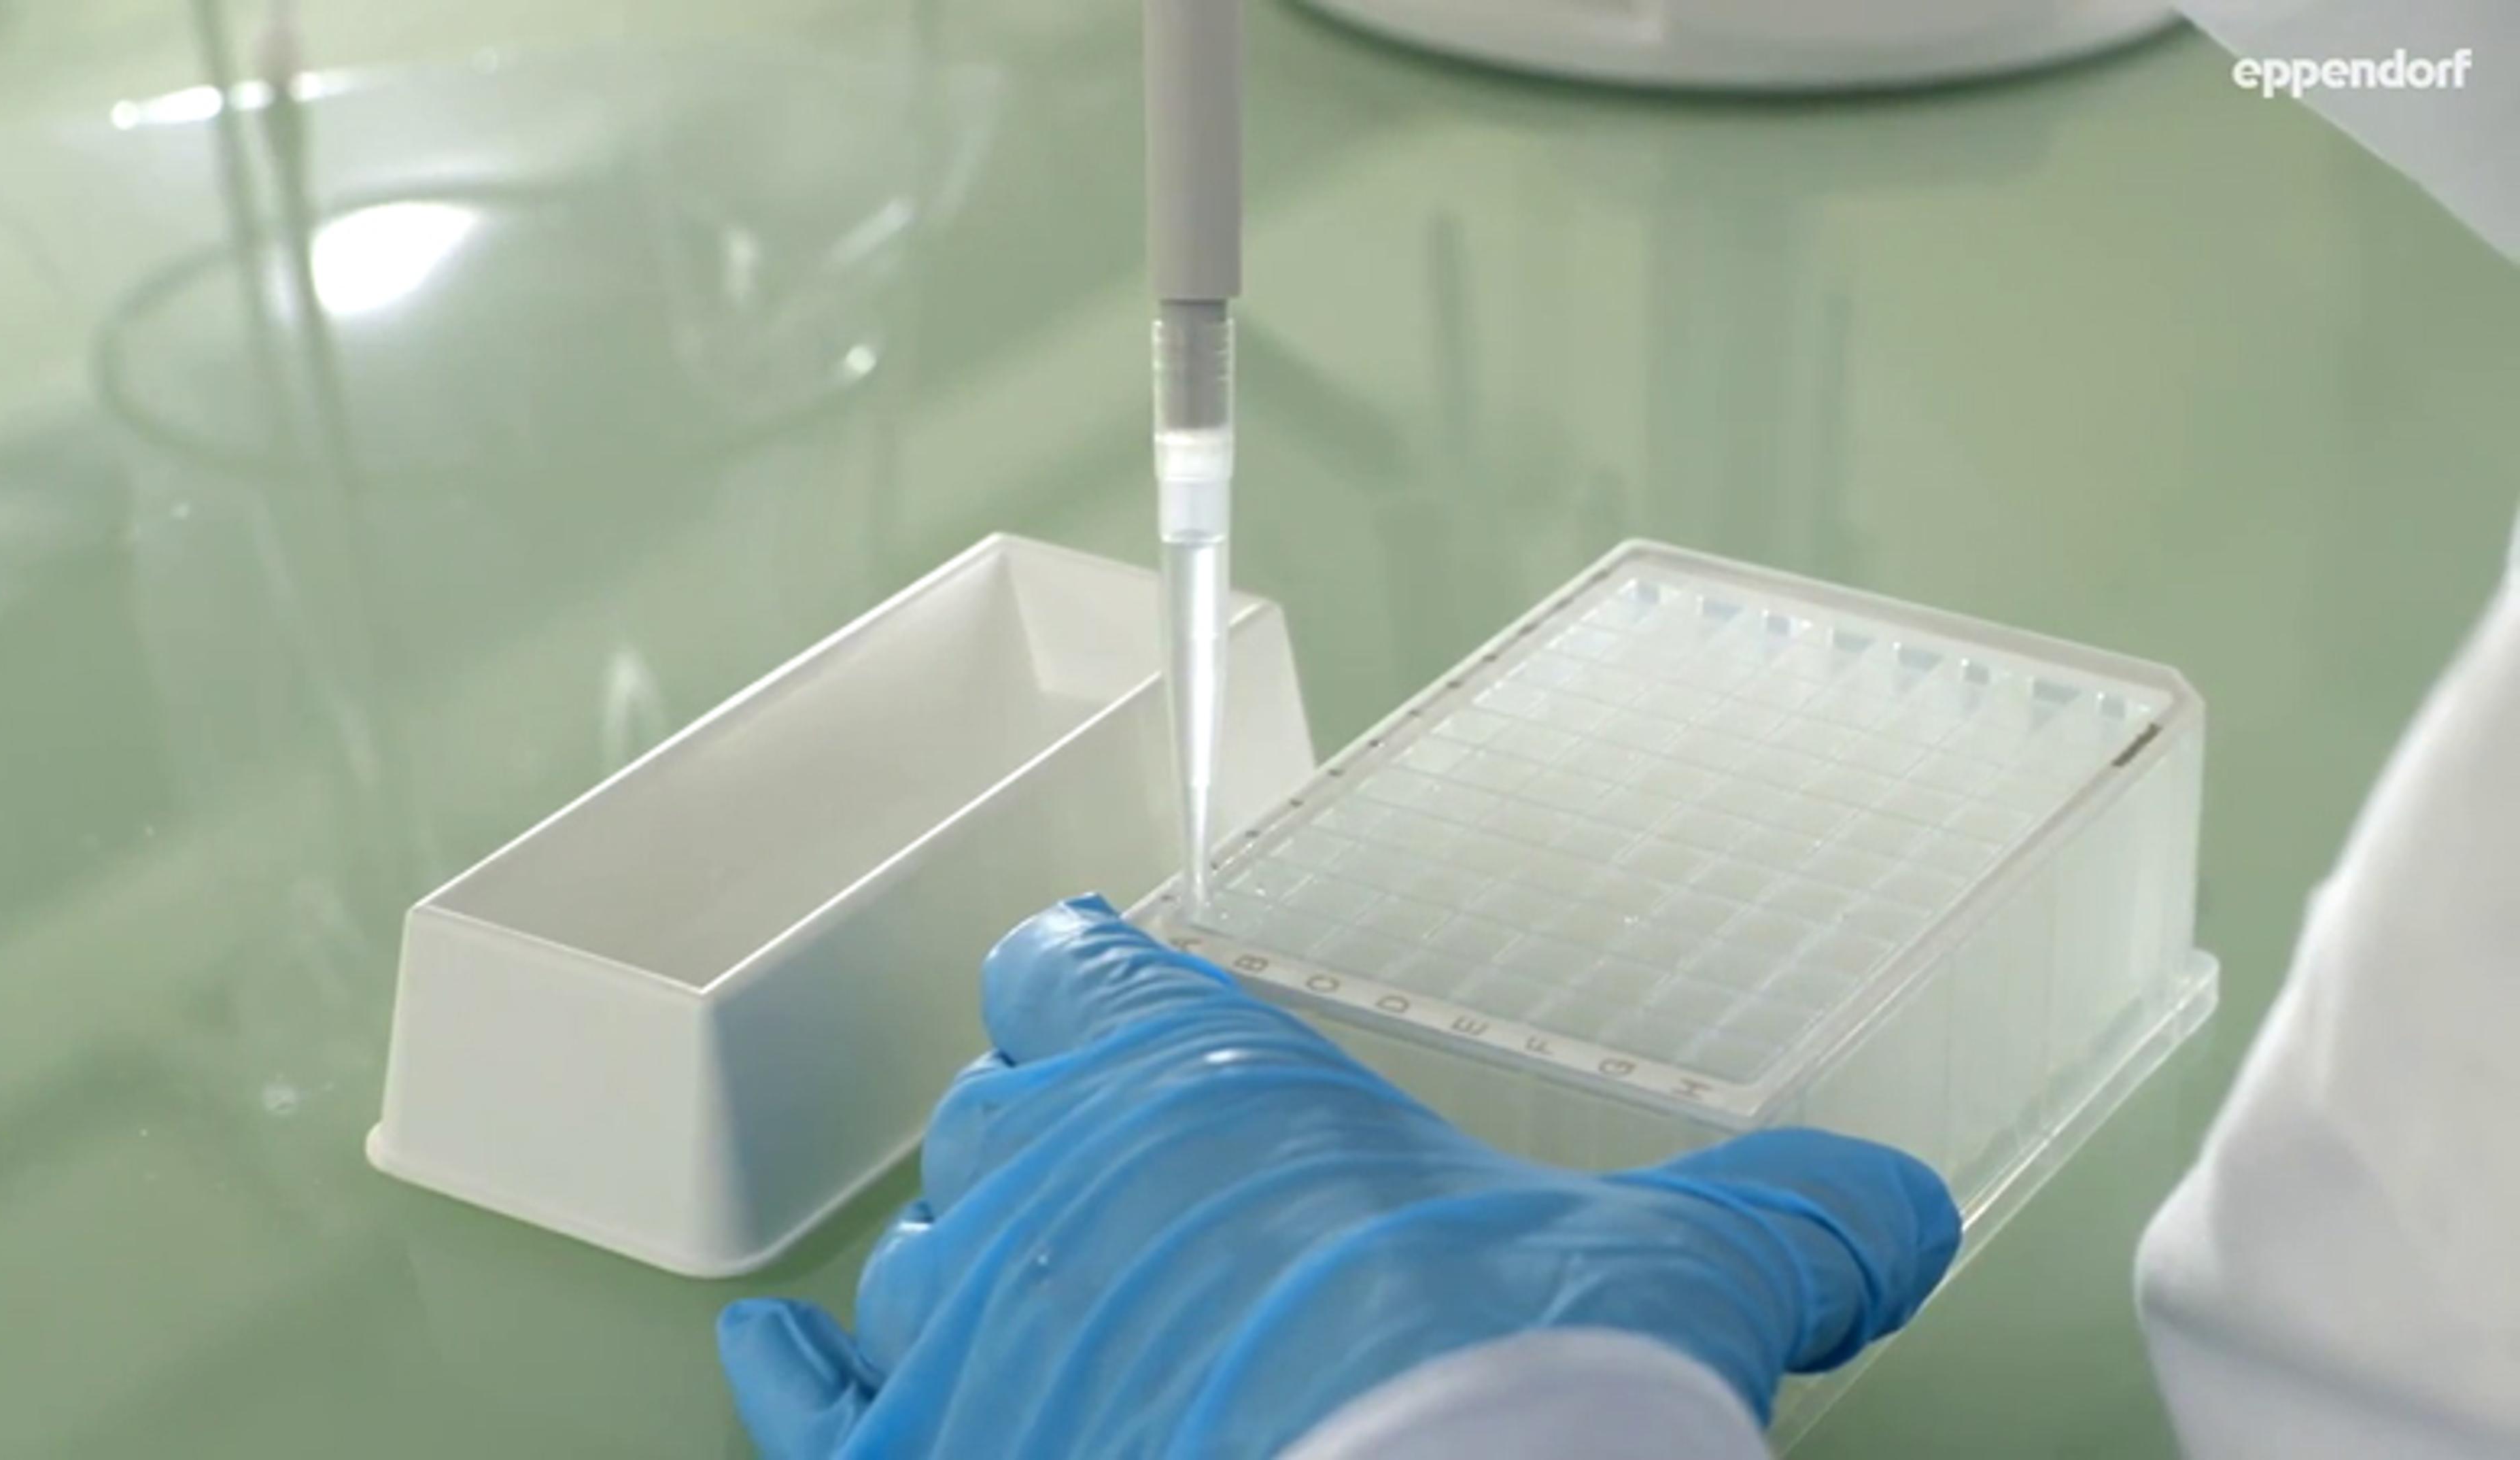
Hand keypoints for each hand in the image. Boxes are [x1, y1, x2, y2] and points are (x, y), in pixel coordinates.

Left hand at [720, 896, 1958, 1456]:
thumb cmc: (1504, 1387)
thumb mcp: (1674, 1268)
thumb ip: (1780, 1215)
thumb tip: (1884, 1207)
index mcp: (1191, 1082)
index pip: (1076, 972)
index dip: (1094, 988)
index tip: (1109, 1000)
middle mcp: (1045, 1185)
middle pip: (998, 1123)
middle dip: (1053, 1151)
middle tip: (1134, 1203)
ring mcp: (959, 1334)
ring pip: (915, 1267)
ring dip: (970, 1282)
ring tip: (1046, 1324)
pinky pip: (805, 1409)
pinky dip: (806, 1392)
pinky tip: (802, 1376)